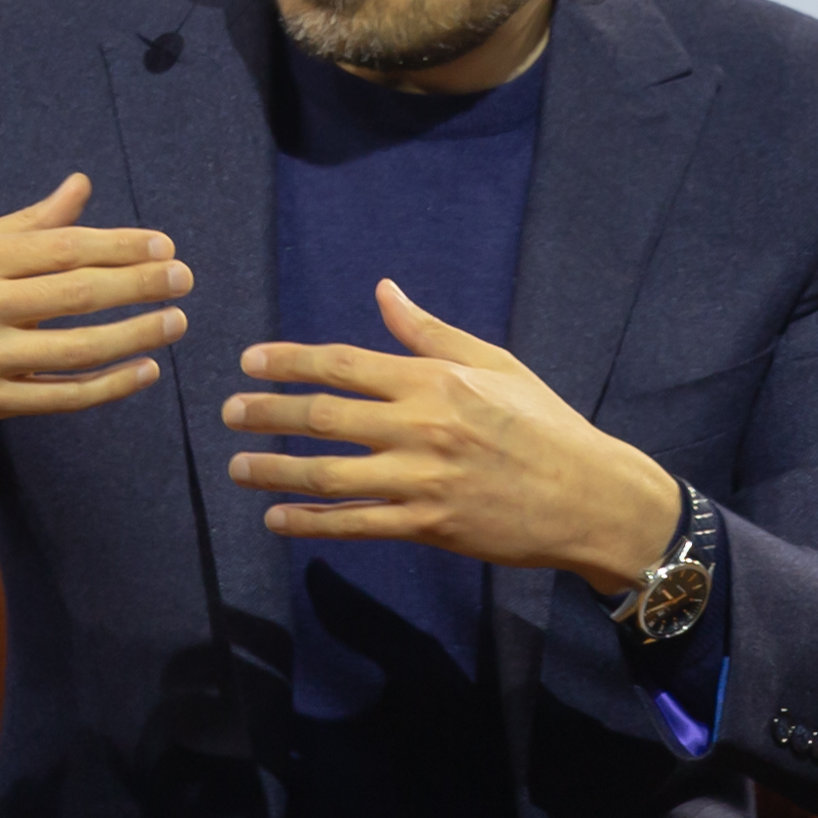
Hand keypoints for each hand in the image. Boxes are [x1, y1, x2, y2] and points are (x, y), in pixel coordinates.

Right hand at [0, 173, 188, 449]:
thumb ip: (25, 225)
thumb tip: (81, 186)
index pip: (62, 246)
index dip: (120, 245)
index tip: (164, 245)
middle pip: (77, 292)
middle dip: (140, 284)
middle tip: (185, 278)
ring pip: (77, 348)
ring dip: (136, 334)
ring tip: (177, 322)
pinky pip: (61, 395)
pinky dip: (108, 385)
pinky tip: (144, 370)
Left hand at [221, 280, 683, 592]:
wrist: (589, 496)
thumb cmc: (545, 424)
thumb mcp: (495, 364)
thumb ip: (431, 333)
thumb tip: (385, 292)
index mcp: (435, 380)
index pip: (345, 364)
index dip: (291, 362)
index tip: (251, 361)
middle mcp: (422, 426)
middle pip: (324, 416)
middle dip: (268, 412)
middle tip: (229, 411)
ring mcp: (422, 480)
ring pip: (329, 474)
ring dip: (275, 469)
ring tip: (237, 465)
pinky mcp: (427, 525)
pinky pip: (355, 524)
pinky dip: (310, 522)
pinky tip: (276, 517)